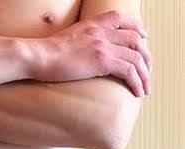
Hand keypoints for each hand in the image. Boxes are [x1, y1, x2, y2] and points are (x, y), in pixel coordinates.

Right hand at [31, 10, 151, 96]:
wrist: (37, 56)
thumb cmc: (44, 55)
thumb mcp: (65, 40)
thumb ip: (78, 42)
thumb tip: (78, 55)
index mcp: (93, 24)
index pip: (121, 19)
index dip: (136, 29)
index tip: (142, 40)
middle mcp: (102, 31)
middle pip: (135, 40)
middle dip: (145, 57)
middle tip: (147, 73)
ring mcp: (104, 45)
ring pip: (136, 57)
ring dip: (145, 74)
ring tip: (145, 88)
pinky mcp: (102, 61)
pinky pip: (129, 70)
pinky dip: (137, 82)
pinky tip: (138, 92)